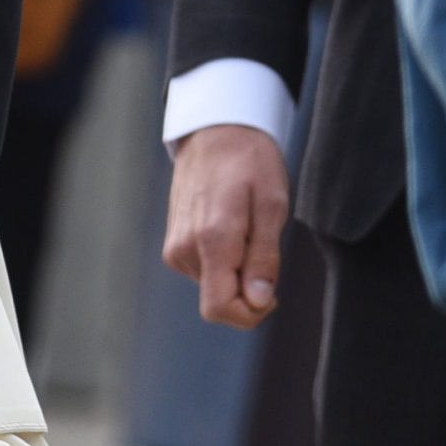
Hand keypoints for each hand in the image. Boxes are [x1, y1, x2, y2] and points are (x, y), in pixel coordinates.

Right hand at [164, 123, 289, 327]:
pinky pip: (204, 270)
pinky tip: (232, 226)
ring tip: (247, 227)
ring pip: (213, 286)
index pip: (219, 308)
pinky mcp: (173, 243)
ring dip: (236, 270)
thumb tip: (258, 301)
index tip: (272, 294)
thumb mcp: (272, 205)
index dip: (250, 314)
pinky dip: (224, 260)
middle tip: (264, 245)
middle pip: (218, 299)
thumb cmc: (250, 162)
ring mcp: (175, 247)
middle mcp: (185, 249)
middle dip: (247, 288)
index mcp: (212, 240)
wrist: (215, 131)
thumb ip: (265, 257)